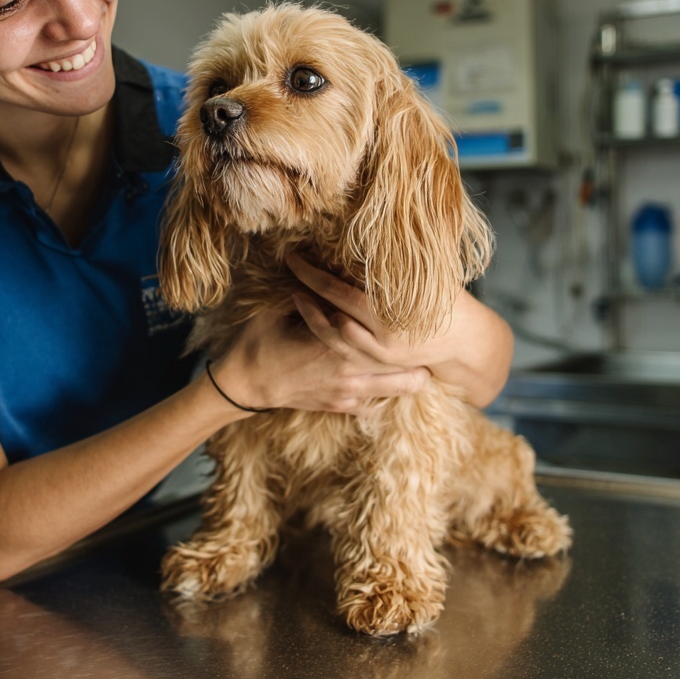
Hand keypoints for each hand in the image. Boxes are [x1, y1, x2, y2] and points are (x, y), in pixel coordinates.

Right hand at [213, 279, 429, 415]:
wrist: (244, 384)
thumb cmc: (259, 342)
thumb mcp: (280, 308)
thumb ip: (308, 294)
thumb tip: (325, 271)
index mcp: (338, 342)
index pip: (383, 335)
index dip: (406, 326)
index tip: (421, 315)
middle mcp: (349, 371)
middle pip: (405, 371)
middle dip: (423, 358)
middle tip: (435, 343)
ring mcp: (347, 393)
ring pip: (396, 391)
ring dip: (411, 379)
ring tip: (422, 366)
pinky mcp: (339, 407)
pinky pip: (373, 406)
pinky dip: (383, 395)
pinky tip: (386, 383)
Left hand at [285, 254, 512, 408]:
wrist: (467, 341)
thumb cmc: (447, 299)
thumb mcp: (424, 277)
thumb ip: (396, 261)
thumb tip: (368, 231)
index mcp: (391, 313)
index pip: (338, 291)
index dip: (312, 274)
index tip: (294, 257)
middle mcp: (382, 338)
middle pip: (330, 312)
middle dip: (307, 288)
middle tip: (291, 266)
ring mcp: (379, 357)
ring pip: (332, 338)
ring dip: (311, 316)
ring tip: (297, 295)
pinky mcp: (380, 367)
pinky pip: (345, 352)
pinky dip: (327, 335)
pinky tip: (316, 319)